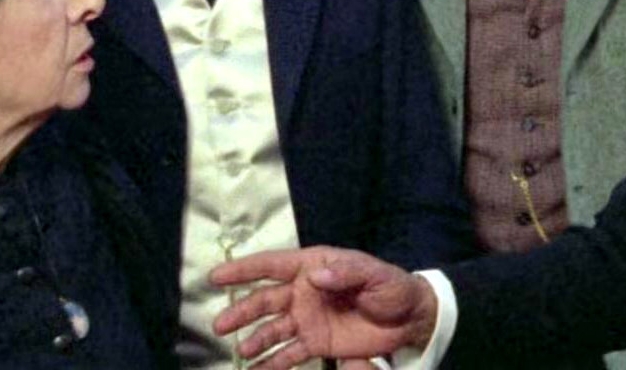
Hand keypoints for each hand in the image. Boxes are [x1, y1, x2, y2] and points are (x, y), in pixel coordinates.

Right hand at [210, 246, 438, 367]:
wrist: (409, 318)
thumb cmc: (390, 286)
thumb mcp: (373, 274)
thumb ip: (345, 273)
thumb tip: (314, 276)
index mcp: (314, 267)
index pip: (272, 265)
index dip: (244, 270)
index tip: (216, 277)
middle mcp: (303, 292)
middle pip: (265, 300)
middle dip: (242, 311)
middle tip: (221, 325)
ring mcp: (307, 319)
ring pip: (272, 329)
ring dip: (254, 339)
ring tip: (241, 351)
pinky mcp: (315, 343)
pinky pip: (288, 354)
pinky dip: (271, 364)